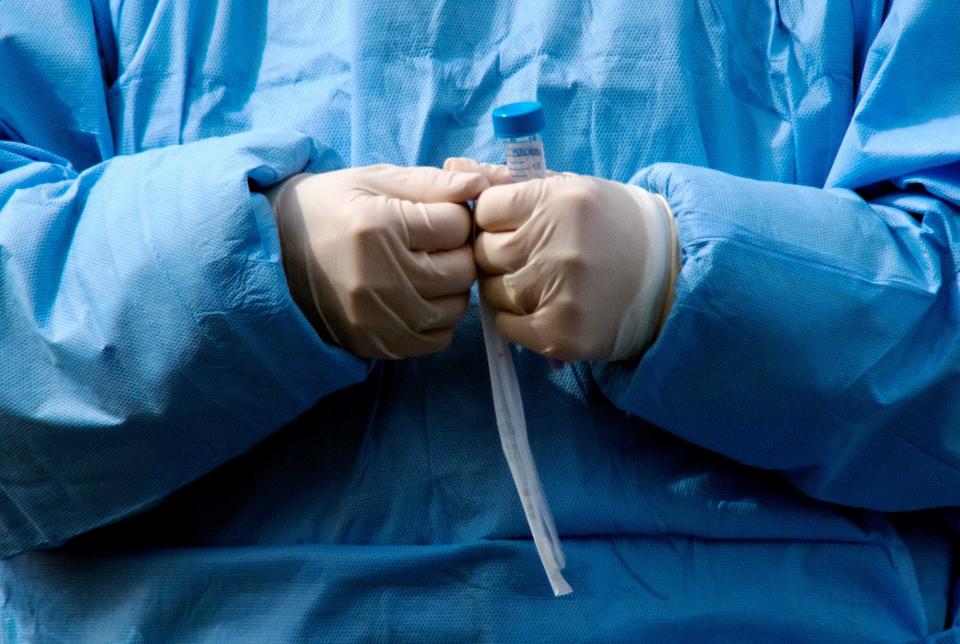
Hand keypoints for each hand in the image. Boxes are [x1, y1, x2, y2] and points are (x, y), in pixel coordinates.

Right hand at [270, 164, 487, 358]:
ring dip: (450, 288)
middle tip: (431, 243)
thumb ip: (434, 182)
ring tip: (422, 269)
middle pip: (462, 269)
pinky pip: (437, 339)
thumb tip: (487, 182)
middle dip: (456, 252)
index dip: (453, 216)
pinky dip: (436, 319)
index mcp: (378, 227)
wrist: (275, 251)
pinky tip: (416, 298)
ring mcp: (377, 318)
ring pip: (456, 307)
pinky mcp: (376, 344)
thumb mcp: (377, 180)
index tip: (431, 215)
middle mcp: (378, 278)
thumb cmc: (331, 207)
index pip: (458, 226)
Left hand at [468, 166, 677, 361]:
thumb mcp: (570, 189)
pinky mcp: (561, 333)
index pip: (485, 210)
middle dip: (498, 254)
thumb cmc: (611, 226)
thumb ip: (509, 181)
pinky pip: (505, 326)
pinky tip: (542, 307)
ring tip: (541, 282)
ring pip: (493, 291)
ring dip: (507, 288)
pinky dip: (515, 320)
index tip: (513, 225)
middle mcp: (557, 245)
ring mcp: (559, 293)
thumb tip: (452, 168)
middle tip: (528, 256)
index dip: (494, 219)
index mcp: (559, 201)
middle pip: (485, 253)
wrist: (670, 276)